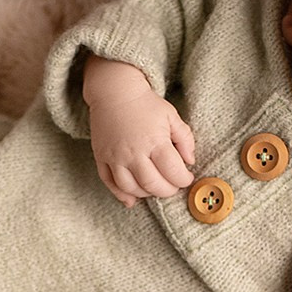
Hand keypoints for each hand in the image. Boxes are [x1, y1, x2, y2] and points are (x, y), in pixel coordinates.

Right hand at [85, 58, 195, 206]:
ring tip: (154, 187)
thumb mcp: (172, 116)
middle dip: (168, 190)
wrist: (114, 92)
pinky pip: (110, 184)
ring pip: (131, 189)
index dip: (184, 179)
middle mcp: (134, 153)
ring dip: (146, 193)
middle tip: (172, 185)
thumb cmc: (145, 104)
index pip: (173, 172)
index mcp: (155, 142)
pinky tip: (132, 199)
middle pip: (153, 185)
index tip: (186, 177)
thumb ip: (185, 139)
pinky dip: (121, 195)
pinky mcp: (102, 158)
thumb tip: (190, 161)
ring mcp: (116, 157)